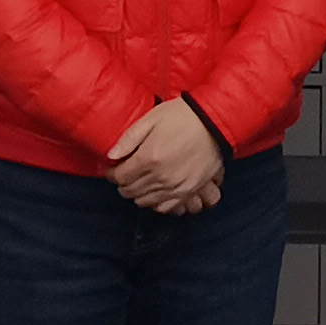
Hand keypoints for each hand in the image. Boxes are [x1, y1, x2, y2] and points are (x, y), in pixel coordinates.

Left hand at [107, 97, 224, 216]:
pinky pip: (166, 208)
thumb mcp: (151, 118)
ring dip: (137, 194)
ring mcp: (176, 187)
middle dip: (123, 184)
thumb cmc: (182, 117)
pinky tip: (156, 193)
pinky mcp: (189, 191)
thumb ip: (129, 138)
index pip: (120, 177)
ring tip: (139, 183)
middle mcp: (160, 177)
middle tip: (125, 175)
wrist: (215, 122)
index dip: (112, 174)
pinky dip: (156, 203)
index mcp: (148, 158)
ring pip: (145, 202)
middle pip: (131, 192)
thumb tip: (111, 156)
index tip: (113, 169)